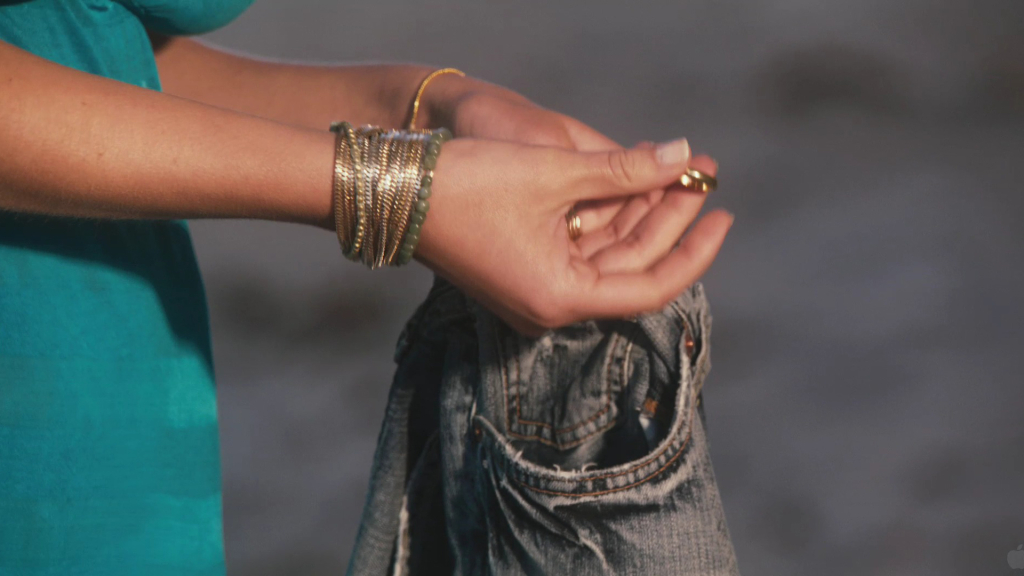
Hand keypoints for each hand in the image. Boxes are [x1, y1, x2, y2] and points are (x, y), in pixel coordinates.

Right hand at [418, 136, 731, 335]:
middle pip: (630, 265)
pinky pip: (579, 245)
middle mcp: (550, 305)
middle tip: (700, 172)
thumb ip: (626, 170)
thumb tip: (683, 157)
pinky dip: (604, 214)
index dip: (694, 250)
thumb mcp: (554, 173)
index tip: (723, 213)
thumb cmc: (467, 183)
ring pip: (606, 252)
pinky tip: (629, 180)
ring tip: (673, 168)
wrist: (392, 188)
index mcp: (561, 298)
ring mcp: (534, 289)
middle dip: (667, 216)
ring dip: (638, 211)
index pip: (651, 285)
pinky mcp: (521, 268)